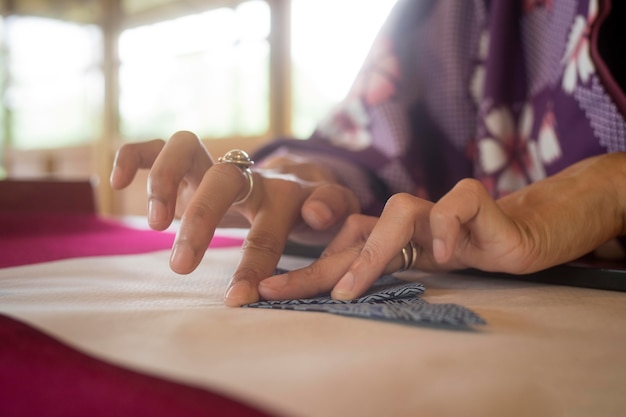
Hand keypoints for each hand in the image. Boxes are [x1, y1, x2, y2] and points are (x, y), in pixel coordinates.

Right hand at [110, 131, 359, 305]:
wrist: (294, 182)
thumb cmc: (310, 206)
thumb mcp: (336, 210)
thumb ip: (334, 209)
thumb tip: (316, 214)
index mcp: (283, 195)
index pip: (268, 229)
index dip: (253, 265)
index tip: (236, 300)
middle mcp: (246, 176)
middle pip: (222, 180)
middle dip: (201, 220)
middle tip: (181, 266)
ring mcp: (214, 166)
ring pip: (183, 148)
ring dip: (164, 181)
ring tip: (156, 225)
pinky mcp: (188, 163)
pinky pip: (155, 146)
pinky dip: (133, 157)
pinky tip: (117, 182)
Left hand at [259, 153, 625, 299]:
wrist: (515, 236)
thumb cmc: (459, 251)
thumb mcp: (411, 270)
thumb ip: (374, 272)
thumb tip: (326, 291)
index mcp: (386, 233)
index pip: (338, 250)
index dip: (304, 270)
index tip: (266, 293)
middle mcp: (403, 217)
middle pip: (353, 233)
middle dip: (316, 265)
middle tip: (280, 291)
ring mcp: (436, 206)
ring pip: (398, 211)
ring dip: (373, 253)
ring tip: (351, 291)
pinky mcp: (472, 199)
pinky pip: (454, 207)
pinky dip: (447, 228)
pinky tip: (445, 254)